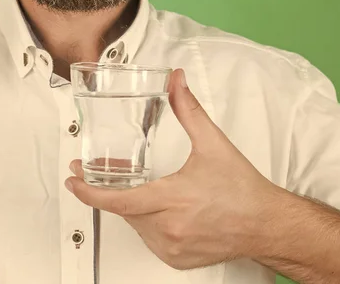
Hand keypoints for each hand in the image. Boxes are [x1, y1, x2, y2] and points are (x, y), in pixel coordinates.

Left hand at [65, 69, 283, 269]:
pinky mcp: (177, 259)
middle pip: (123, 208)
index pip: (120, 201)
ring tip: (132, 185)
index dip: (90, 192)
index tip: (73, 180)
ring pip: (134, 224)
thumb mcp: (212, 143)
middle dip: (106, 190)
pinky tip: (154, 206)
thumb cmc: (242, 189)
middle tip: (93, 171)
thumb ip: (188, 109)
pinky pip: (148, 238)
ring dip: (129, 204)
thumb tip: (176, 81)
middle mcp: (169, 229)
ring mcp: (172, 248)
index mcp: (173, 200)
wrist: (267, 224)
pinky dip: (145, 221)